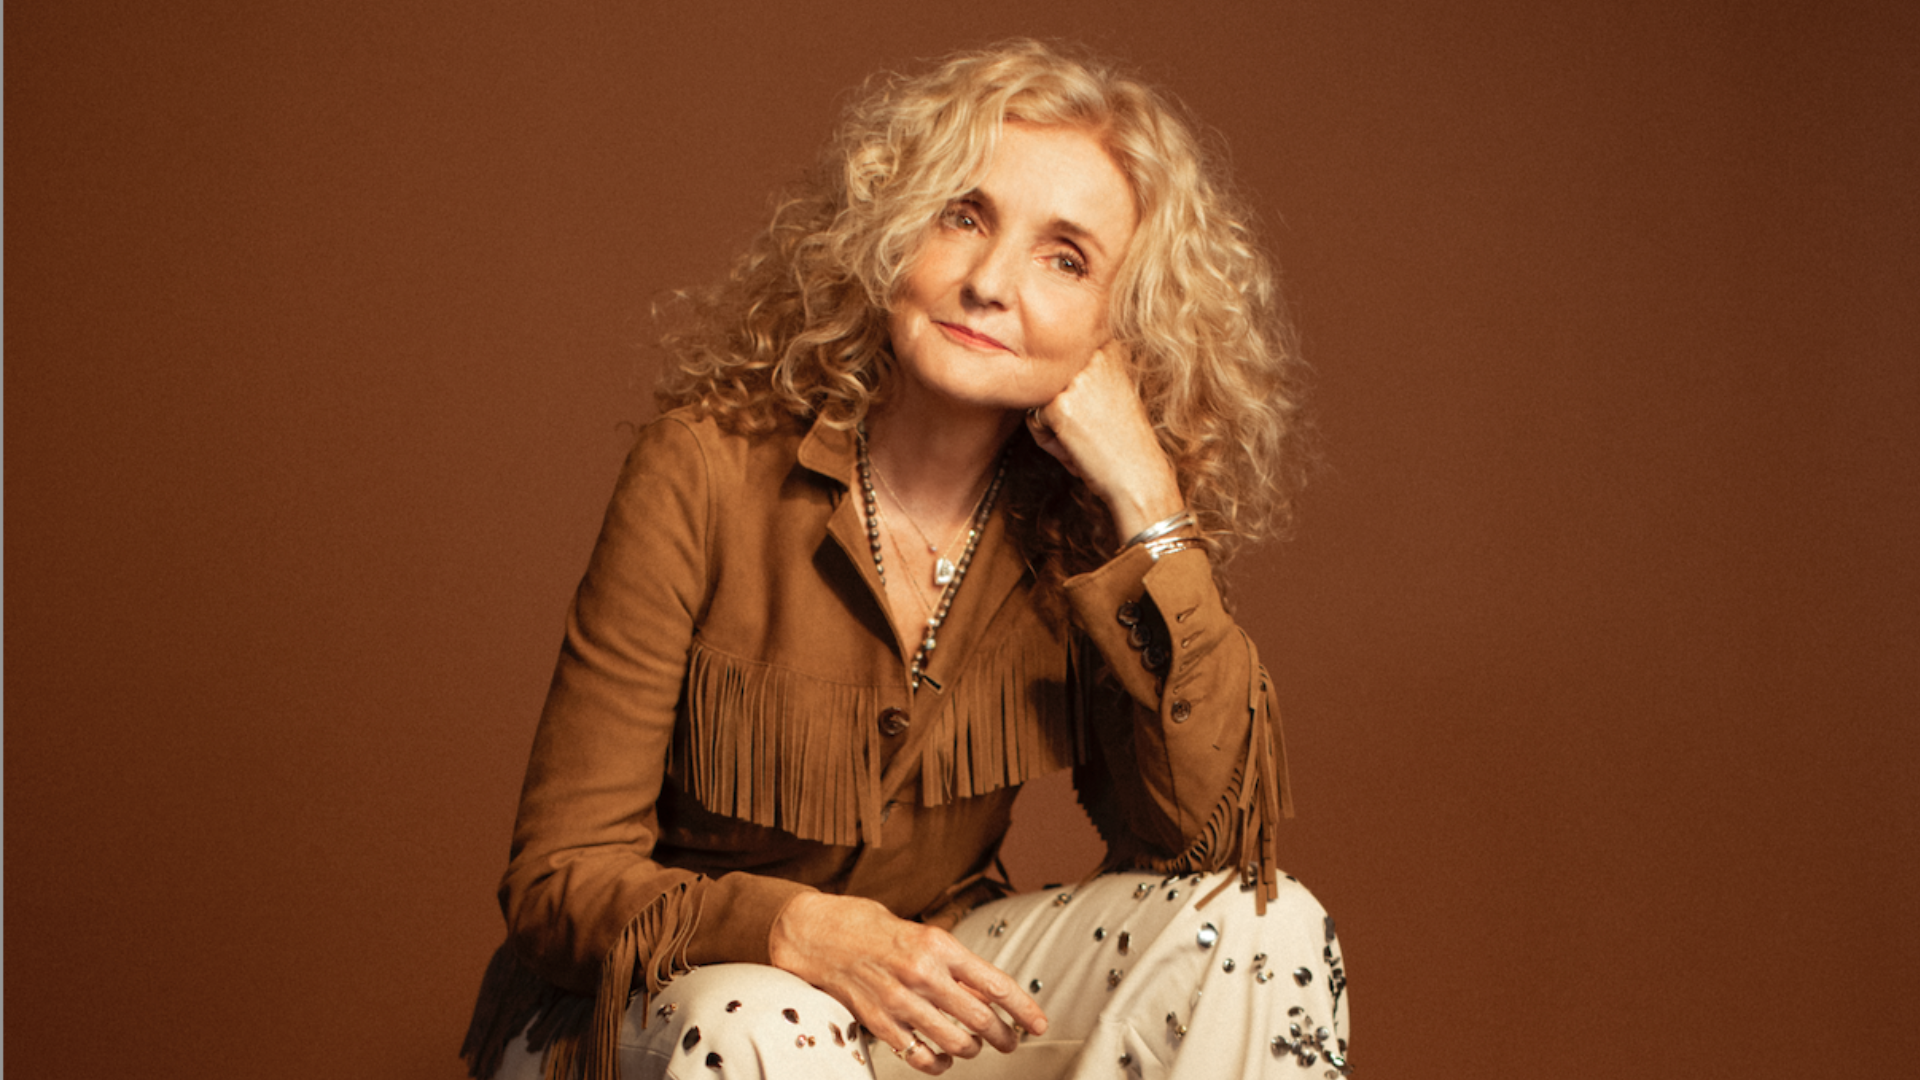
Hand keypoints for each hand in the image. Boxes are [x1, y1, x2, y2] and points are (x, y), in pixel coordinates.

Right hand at [768, 892, 1047, 1074]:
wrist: (814, 932)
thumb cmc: (867, 926)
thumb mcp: (918, 932)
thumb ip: (949, 963)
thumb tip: (982, 992)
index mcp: (937, 944)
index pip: (995, 983)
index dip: (1023, 1008)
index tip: (1038, 1022)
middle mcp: (922, 973)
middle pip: (980, 1018)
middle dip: (1003, 1035)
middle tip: (1010, 1041)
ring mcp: (899, 1000)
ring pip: (954, 1041)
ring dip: (971, 1049)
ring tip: (974, 1046)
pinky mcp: (878, 1022)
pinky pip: (918, 1055)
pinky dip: (936, 1062)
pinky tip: (941, 1058)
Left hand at [1027, 344, 1184, 540]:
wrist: (1141, 476)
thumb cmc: (1128, 441)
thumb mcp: (1113, 391)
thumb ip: (1085, 374)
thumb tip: (1043, 365)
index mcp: (1109, 348)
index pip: (1063, 361)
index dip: (1073, 393)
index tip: (1095, 414)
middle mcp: (1093, 356)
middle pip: (1050, 379)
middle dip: (1061, 408)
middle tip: (1090, 431)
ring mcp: (1075, 380)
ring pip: (1039, 398)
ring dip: (1053, 426)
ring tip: (1083, 441)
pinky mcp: (1058, 405)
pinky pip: (1033, 420)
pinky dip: (1048, 442)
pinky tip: (1076, 451)